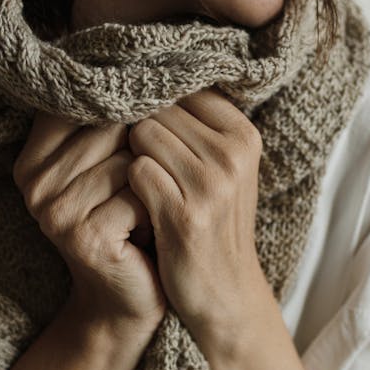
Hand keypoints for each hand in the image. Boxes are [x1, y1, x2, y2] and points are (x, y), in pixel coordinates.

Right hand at [13, 114, 165, 333]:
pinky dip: (155, 207)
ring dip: (153, 182)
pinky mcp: (82, 236)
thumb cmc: (127, 223)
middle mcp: (33, 182)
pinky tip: (149, 228)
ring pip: (127, 160)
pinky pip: (137, 194)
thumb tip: (140, 62)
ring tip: (146, 208)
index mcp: (32, 157)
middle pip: (110, 127)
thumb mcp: (110, 166)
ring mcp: (54, 211)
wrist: (128, 299)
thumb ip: (110, 121)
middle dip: (143, 151)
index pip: (86, 102)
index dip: (125, 113)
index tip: (141, 140)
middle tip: (144, 187)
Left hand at [126, 89, 268, 349]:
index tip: (138, 126)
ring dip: (130, 156)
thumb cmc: (211, 224)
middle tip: (132, 160)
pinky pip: (136, 171)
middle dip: (137, 130)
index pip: (181, 86)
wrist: (224, 295)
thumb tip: (140, 74)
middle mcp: (233, 153)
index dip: (151, 103)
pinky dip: (126, 186)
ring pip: (143, 133)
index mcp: (243, 135)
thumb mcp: (218, 170)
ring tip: (137, 186)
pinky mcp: (187, 213)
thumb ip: (192, 126)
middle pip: (157, 107)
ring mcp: (213, 183)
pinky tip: (134, 206)